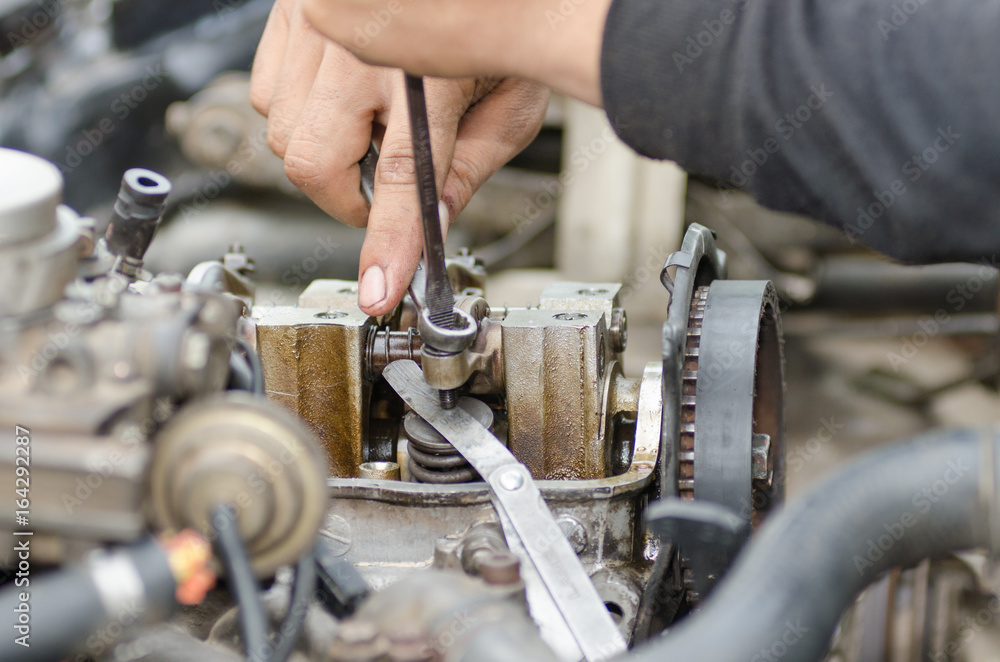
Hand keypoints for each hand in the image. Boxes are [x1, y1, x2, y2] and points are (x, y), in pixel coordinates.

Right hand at [251, 0, 549, 315]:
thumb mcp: (510, 96)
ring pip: (283, 135)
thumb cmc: (496, 16)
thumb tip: (432, 224)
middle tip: (384, 187)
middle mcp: (359, 42)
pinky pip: (265, 93)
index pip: (401, 177)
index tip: (377, 289)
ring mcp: (316, 22)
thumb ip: (472, 165)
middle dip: (348, 197)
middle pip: (316, 164)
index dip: (388, 242)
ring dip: (325, 153)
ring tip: (371, 122)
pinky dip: (298, 114)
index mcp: (430, 68)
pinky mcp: (289, 11)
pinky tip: (342, 96)